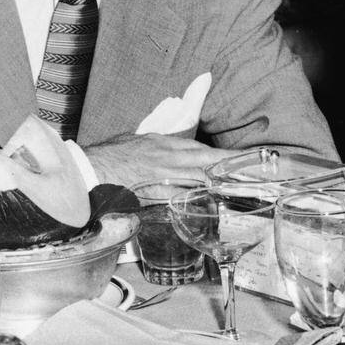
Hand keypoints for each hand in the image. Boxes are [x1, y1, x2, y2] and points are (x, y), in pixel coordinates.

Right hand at [82, 133, 239, 187]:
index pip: (203, 150)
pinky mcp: (154, 198)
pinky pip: (181, 200)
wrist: (89, 171)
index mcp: (164, 145)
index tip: (244, 157)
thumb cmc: (111, 155)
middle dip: (231, 169)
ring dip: (219, 186)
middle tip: (254, 173)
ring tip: (241, 189)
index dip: (225, 155)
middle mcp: (167, 161)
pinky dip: (197, 202)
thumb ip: (164, 143)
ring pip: (198, 183)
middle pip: (207, 165)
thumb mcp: (141, 139)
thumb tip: (181, 148)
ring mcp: (162, 181)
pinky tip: (210, 204)